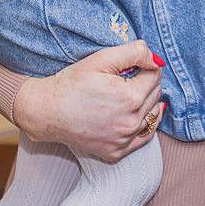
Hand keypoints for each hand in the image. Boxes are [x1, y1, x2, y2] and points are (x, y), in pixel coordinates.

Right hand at [13, 40, 164, 161]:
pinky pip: (144, 138)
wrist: (46, 112)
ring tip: (124, 96)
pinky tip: (132, 115)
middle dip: (144, 84)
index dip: (142, 67)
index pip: (155, 75)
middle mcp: (130, 122)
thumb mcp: (102, 58)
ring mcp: (123, 140)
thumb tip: (158, 61)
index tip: (126, 68)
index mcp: (131, 97)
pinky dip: (142, 125)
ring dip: (145, 103)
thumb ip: (135, 52)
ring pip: (153, 115)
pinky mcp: (116, 152)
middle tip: (122, 81)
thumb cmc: (72, 83)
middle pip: (156, 94)